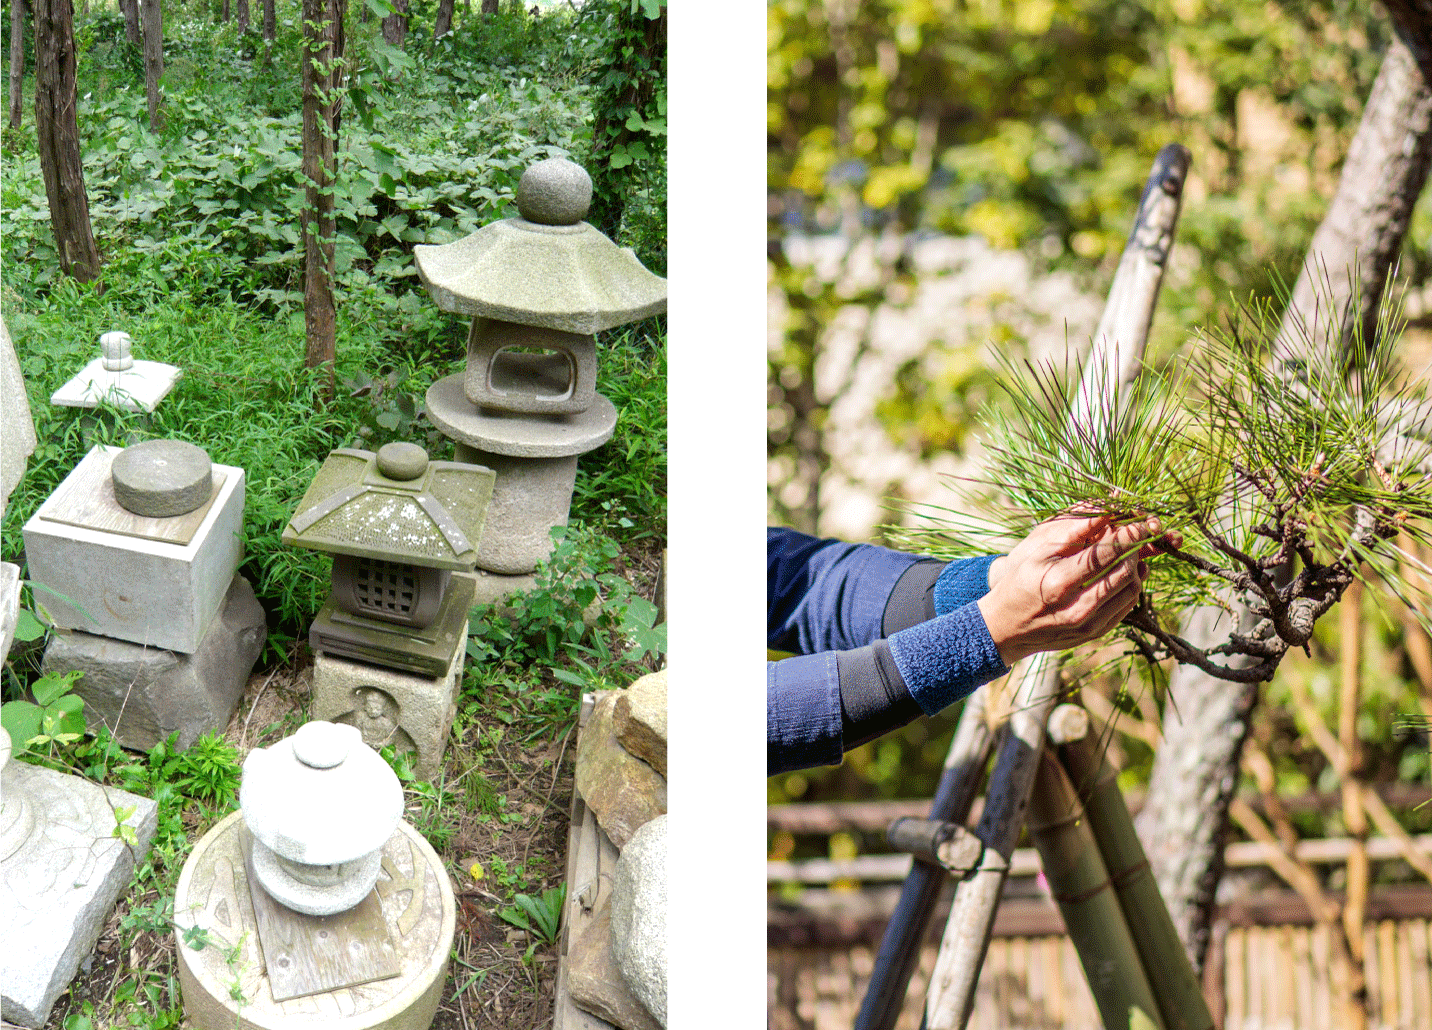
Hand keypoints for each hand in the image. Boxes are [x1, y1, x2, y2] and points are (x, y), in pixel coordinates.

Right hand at [977, 513, 1180, 665]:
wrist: (1006, 627)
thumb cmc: (1020, 582)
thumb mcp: (1037, 553)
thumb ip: (1072, 533)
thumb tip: (1104, 514)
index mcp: (1058, 583)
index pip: (1104, 555)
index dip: (1126, 537)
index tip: (1138, 523)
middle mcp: (1077, 608)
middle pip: (1123, 573)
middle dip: (1133, 550)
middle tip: (1133, 535)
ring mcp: (1088, 625)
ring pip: (1130, 591)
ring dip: (1135, 568)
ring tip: (1128, 553)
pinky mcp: (1095, 634)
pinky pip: (1126, 607)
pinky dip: (1130, 586)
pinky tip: (1123, 573)